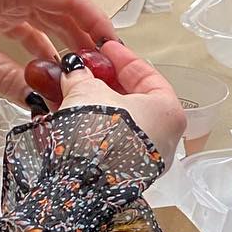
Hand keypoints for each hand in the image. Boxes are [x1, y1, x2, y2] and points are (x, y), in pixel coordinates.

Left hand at [0, 0, 113, 103]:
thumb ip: (4, 76)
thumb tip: (38, 100)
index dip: (97, 23)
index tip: (116, 50)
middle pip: (66, 12)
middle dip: (88, 42)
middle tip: (107, 75)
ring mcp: (6, 0)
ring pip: (50, 24)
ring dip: (67, 49)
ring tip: (85, 80)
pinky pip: (30, 33)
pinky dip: (42, 53)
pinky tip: (51, 77)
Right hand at [58, 43, 185, 164]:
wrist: (82, 183)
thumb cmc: (99, 136)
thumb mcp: (87, 92)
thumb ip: (81, 76)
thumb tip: (74, 71)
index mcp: (168, 112)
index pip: (147, 75)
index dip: (121, 58)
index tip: (103, 48)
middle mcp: (160, 139)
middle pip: (129, 100)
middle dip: (101, 83)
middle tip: (82, 69)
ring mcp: (139, 160)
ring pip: (113, 122)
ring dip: (88, 105)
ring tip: (65, 90)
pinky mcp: (116, 176)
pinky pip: (103, 143)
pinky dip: (85, 127)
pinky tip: (63, 115)